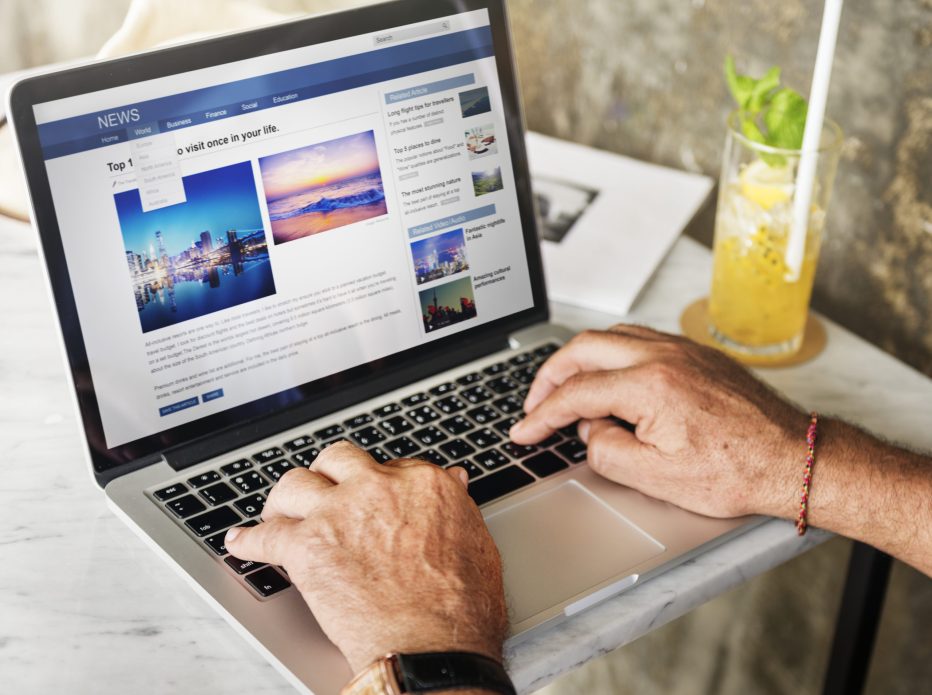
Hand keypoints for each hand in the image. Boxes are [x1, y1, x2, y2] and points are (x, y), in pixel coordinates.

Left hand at [224, 442, 506, 671]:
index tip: (364, 495)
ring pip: (294, 484)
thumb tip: (453, 483)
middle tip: (321, 494)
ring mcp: (339, 512)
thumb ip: (456, 506)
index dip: (371, 482)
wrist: (433, 648)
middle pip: (337, 459)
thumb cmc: (461, 608)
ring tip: (277, 513)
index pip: (386, 465)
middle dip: (326, 475)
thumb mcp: (477, 544)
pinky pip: (264, 535)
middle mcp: (378, 487)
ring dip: (283, 501)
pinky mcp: (306, 546)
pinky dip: (248, 540)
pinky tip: (240, 543)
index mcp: (422, 484)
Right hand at [510, 325, 808, 518]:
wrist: (792, 460)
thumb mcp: (655, 478)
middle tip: (535, 404)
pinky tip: (610, 380)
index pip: (576, 394)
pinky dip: (610, 356)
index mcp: (649, 385)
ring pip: (611, 336)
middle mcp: (663, 355)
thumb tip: (590, 430)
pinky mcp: (695, 353)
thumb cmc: (736, 471)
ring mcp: (681, 349)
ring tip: (566, 390)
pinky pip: (639, 339)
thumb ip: (606, 450)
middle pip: (584, 349)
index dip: (541, 415)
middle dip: (550, 376)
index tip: (524, 431)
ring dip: (580, 360)